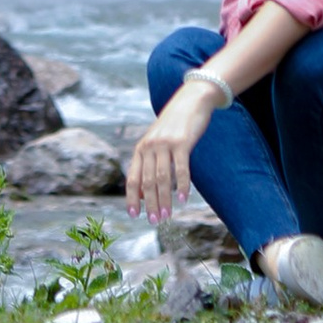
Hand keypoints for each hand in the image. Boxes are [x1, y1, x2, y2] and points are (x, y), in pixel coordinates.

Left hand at [126, 76, 218, 221]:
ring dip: (164, 200)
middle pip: (147, 181)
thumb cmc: (174, 126)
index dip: (132, 198)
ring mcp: (165, 143)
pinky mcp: (181, 142)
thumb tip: (144, 195)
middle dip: (150, 204)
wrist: (190, 100)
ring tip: (167, 216)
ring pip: (162, 178)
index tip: (134, 215)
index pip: (132, 178)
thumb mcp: (156, 143)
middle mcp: (150, 146)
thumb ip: (149, 165)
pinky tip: (183, 199)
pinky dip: (182, 186)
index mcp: (141, 148)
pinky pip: (181, 168)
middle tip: (154, 221)